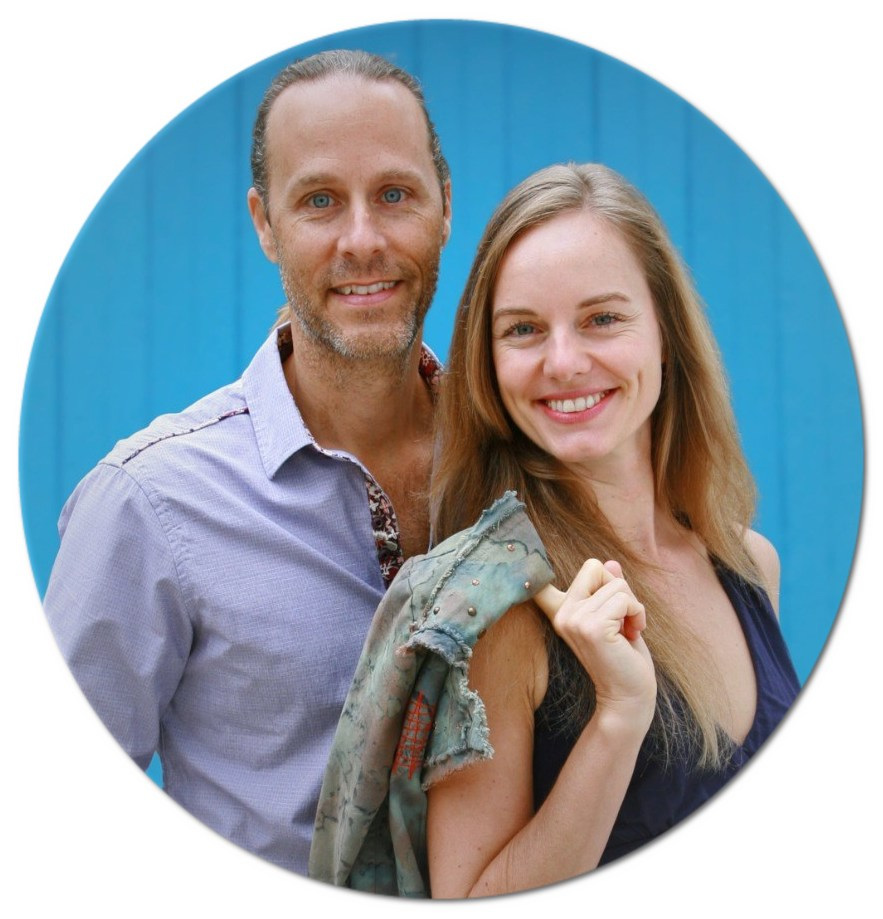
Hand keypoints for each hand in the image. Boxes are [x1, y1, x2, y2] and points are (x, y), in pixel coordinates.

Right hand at [534, 559, 655, 718]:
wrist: (628, 696)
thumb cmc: (624, 656)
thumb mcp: (616, 615)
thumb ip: (610, 588)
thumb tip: (611, 562)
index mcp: (561, 611)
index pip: (539, 581)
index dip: (532, 570)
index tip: (517, 569)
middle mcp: (562, 613)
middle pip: (594, 567)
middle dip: (618, 587)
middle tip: (621, 618)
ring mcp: (574, 620)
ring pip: (616, 584)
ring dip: (633, 605)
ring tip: (627, 630)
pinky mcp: (592, 627)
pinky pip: (625, 599)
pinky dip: (638, 613)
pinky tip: (632, 634)